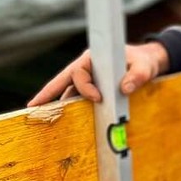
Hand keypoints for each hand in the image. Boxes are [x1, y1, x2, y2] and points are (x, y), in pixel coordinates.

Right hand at [26, 42, 169, 106]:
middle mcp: (87, 68)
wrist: (148, 64)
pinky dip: (72, 109)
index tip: (98, 98)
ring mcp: (88, 79)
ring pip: (69, 92)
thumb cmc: (144, 61)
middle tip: (32, 108)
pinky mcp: (93, 89)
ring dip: (60, 105)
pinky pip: (78, 99)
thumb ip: (137, 76)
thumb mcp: (144, 67)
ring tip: (45, 120)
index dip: (85, 87)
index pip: (79, 73)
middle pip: (63, 82)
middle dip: (47, 94)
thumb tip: (124, 89)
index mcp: (93, 58)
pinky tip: (66, 122)